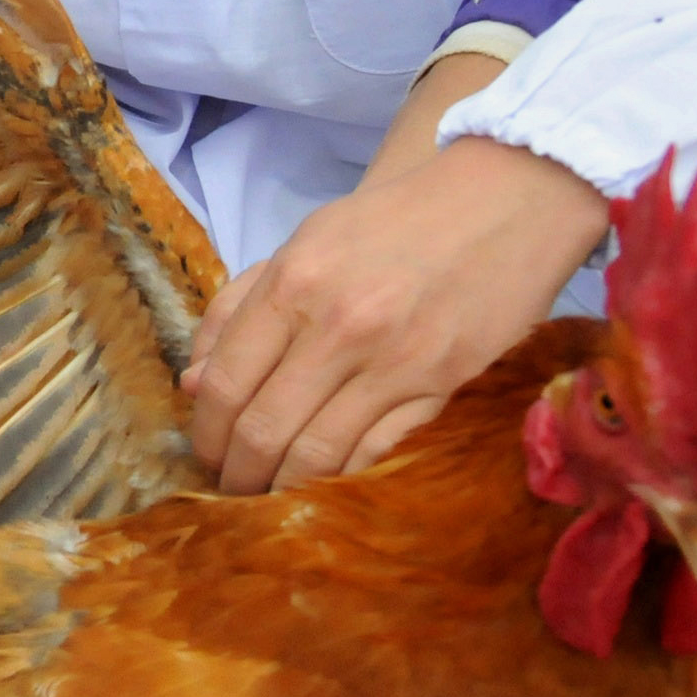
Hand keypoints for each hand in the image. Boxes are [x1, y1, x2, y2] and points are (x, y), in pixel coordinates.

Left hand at [184, 136, 608, 493]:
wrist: (503, 201)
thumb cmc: (392, 224)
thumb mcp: (301, 244)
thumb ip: (238, 309)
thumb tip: (193, 383)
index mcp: (293, 284)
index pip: (226, 382)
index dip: (206, 429)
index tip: (205, 450)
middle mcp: (339, 326)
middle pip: (264, 427)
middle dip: (238, 470)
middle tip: (232, 486)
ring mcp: (396, 361)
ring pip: (319, 452)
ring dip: (284, 486)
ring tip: (271, 495)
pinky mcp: (446, 385)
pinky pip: (380, 451)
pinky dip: (345, 477)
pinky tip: (326, 484)